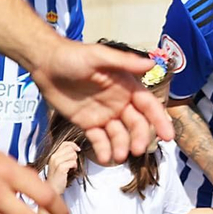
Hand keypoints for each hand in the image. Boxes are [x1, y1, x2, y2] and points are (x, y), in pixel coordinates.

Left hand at [30, 39, 173, 164]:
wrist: (45, 63)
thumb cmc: (73, 56)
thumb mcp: (99, 56)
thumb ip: (124, 61)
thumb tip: (151, 64)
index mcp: (127, 87)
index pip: (149, 106)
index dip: (160, 121)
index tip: (168, 136)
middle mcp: (120, 103)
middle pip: (136, 124)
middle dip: (139, 137)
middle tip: (137, 150)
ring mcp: (104, 115)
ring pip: (119, 135)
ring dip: (122, 146)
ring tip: (119, 156)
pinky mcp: (87, 123)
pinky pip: (99, 139)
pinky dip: (103, 149)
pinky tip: (104, 158)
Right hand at [45, 140, 80, 194]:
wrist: (53, 188)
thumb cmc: (58, 177)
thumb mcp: (59, 163)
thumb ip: (64, 155)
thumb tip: (75, 148)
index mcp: (53, 155)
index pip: (65, 143)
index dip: (73, 145)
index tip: (78, 150)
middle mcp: (53, 157)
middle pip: (70, 148)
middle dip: (75, 155)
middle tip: (72, 163)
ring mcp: (56, 162)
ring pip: (72, 155)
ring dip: (75, 161)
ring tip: (71, 167)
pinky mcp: (60, 168)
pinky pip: (73, 162)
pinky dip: (74, 166)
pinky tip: (72, 170)